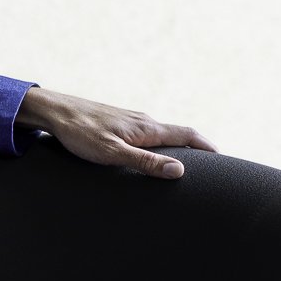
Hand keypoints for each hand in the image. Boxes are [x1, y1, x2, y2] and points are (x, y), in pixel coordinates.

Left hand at [15, 87, 217, 178]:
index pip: (188, 135)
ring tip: (186, 165)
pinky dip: (159, 145)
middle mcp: (143, 121)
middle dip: (197, 149)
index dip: (208, 147)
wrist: (54, 110)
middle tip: (212, 167)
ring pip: (162, 135)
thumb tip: (180, 170)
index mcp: (147, 128)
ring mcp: (131, 120)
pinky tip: (152, 155)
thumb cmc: (80, 133)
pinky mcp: (118, 123)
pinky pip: (147, 135)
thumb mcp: (113, 153)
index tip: (225, 160)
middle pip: (179, 134)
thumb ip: (146, 162)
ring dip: (178, 147)